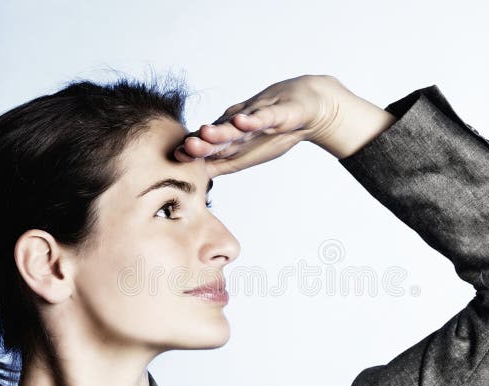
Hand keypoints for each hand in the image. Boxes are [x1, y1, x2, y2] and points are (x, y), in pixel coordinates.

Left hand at [174, 74, 344, 177]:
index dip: (194, 151)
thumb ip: (223, 159)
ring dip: (221, 131)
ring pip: (237, 126)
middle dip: (201, 143)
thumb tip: (196, 176)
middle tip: (184, 148)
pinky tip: (242, 122)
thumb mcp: (250, 148)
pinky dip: (253, 120)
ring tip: (206, 133)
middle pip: (219, 136)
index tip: (176, 157)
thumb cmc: (277, 129)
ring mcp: (260, 118)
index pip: (210, 147)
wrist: (312, 107)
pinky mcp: (280, 113)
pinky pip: (265, 117)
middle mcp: (242, 126)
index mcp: (234, 137)